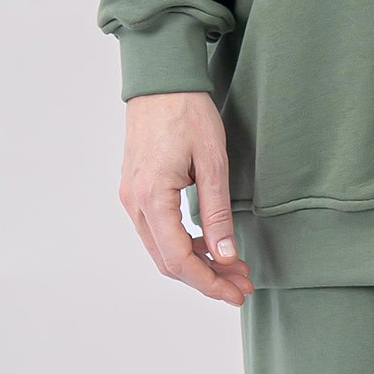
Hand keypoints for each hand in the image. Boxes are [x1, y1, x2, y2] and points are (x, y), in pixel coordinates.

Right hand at [121, 90, 252, 305]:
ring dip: (197, 263)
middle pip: (167, 261)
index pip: (178, 259)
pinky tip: (211, 243)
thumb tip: (224, 256)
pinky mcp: (136, 191)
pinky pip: (157, 231)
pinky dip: (184, 244)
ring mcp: (131, 198)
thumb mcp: (213, 163)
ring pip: (161, 249)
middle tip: (242, 284)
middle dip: (207, 278)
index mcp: (152, 197)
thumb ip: (217, 213)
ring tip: (233, 266)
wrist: (161, 81)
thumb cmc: (187, 113)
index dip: (209, 283)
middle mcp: (134, 203)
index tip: (237, 292)